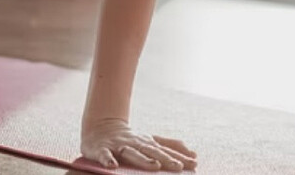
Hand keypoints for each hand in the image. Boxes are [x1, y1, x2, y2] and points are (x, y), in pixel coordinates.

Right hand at [81, 117, 197, 170]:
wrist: (101, 127)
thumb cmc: (131, 139)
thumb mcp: (152, 141)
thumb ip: (171, 146)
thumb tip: (194, 154)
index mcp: (148, 143)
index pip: (166, 151)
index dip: (180, 157)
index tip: (194, 163)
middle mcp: (135, 143)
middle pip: (152, 151)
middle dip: (165, 158)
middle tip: (179, 167)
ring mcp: (118, 146)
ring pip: (131, 153)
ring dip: (143, 159)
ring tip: (155, 166)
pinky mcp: (102, 149)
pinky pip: (104, 155)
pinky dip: (108, 160)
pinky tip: (113, 167)